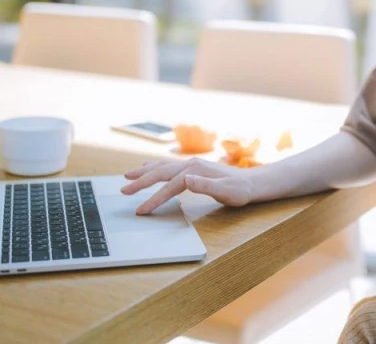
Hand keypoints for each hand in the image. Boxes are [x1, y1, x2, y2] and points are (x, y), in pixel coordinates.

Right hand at [121, 158, 255, 213]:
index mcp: (195, 170)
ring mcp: (190, 164)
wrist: (251, 182)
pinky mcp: (192, 167)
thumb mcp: (226, 191)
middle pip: (160, 172)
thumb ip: (205, 185)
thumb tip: (186, 179)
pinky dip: (154, 167)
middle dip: (141, 182)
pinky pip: (167, 166)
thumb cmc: (239, 190)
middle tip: (123, 191)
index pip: (170, 185)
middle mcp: (190, 164)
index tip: (142, 210)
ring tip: (127, 177)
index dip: (154, 198)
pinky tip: (147, 168)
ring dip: (144, 172)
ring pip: (161, 167)